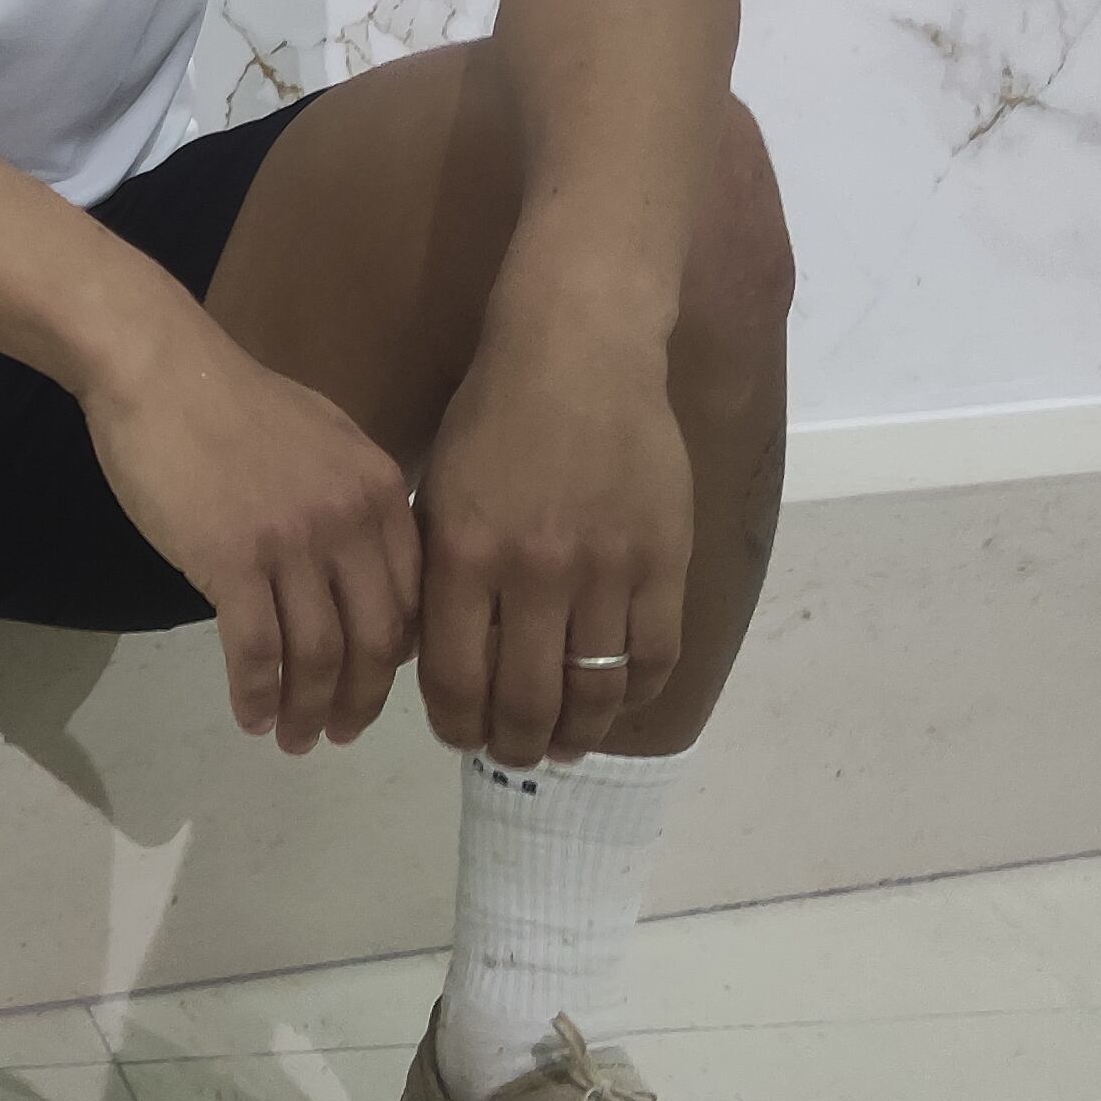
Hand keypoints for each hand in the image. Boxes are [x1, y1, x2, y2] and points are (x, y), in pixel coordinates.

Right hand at [82, 308, 419, 752]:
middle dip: (358, 701)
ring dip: (305, 710)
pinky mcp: (232, 560)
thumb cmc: (232, 401)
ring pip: (317, 655)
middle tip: (337, 734)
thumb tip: (361, 566)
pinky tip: (249, 716)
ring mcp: (292, 543)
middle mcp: (350, 522)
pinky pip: (256, 649)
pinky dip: (256, 693)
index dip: (393, 660)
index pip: (410, 601)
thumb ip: (354, 500)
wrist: (160, 369)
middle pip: (374, 640)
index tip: (369, 686)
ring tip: (291, 739)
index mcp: (379, 492)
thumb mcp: (324, 437)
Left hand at [415, 296, 690, 764]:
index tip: (460, 735)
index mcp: (463, 555)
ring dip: (576, 734)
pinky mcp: (663, 559)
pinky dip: (634, 693)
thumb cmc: (493, 415)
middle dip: (513, 744)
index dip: (456, 725)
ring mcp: (605, 569)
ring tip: (565, 743)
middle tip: (513, 751)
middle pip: (525, 701)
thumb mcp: (439, 490)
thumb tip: (437, 659)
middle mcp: (533, 572)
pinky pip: (654, 655)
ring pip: (594, 690)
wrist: (580, 349)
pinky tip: (616, 699)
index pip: (455, 679)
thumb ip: (437, 574)